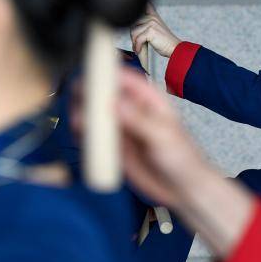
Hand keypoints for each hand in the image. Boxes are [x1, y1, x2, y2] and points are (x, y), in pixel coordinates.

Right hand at [73, 68, 254, 256]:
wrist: (183, 190)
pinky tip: (79, 136)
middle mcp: (132, 111)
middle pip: (106, 95)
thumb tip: (113, 102)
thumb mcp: (162, 136)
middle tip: (77, 97)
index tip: (90, 72)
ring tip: (77, 121)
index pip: (126, 79)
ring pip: (96, 116)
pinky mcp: (113, 148)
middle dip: (90, 93)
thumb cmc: (182, 158)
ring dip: (83, 115)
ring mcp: (121, 130)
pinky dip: (84, 136)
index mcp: (149, 100)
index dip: (109, 72)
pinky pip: (94, 138)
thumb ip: (138, 120)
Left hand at [130, 4, 181, 57]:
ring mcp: (151, 23)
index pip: (144, 6)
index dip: (136, 6)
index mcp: (153, 16)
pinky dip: (137, 47)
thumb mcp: (156, 29)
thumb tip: (132, 28)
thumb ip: (146, 25)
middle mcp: (152, 17)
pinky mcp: (150, 31)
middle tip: (136, 44)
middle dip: (133, 36)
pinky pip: (138, 39)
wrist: (175, 48)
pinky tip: (139, 50)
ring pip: (134, 33)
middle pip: (133, 25)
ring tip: (138, 48)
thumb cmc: (165, 42)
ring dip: (134, 43)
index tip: (132, 7)